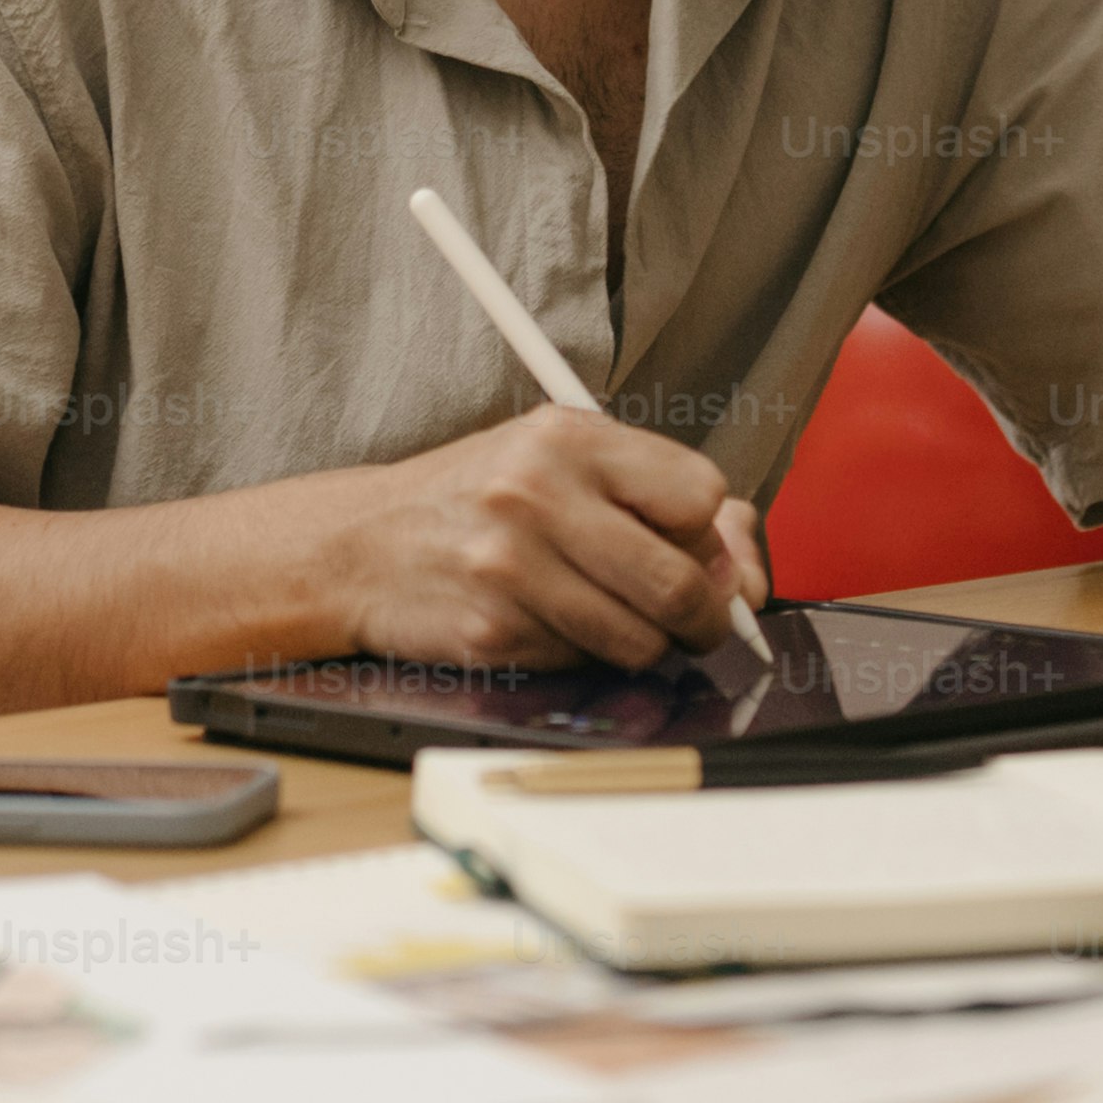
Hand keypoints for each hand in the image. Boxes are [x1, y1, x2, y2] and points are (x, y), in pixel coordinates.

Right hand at [330, 409, 741, 672]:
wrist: (358, 545)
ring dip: (643, 644)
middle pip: (683, 581)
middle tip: (694, 621)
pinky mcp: (494, 629)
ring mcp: (513, 566)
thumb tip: (743, 566)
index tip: (692, 548)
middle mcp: (539, 493)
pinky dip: (581, 656)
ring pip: (643, 640)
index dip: (709, 533)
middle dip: (704, 617)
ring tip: (607, 617)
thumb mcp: (558, 464)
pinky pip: (583, 663)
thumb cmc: (472, 501)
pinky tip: (547, 624)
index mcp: (568, 438)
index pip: (701, 493)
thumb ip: (654, 497)